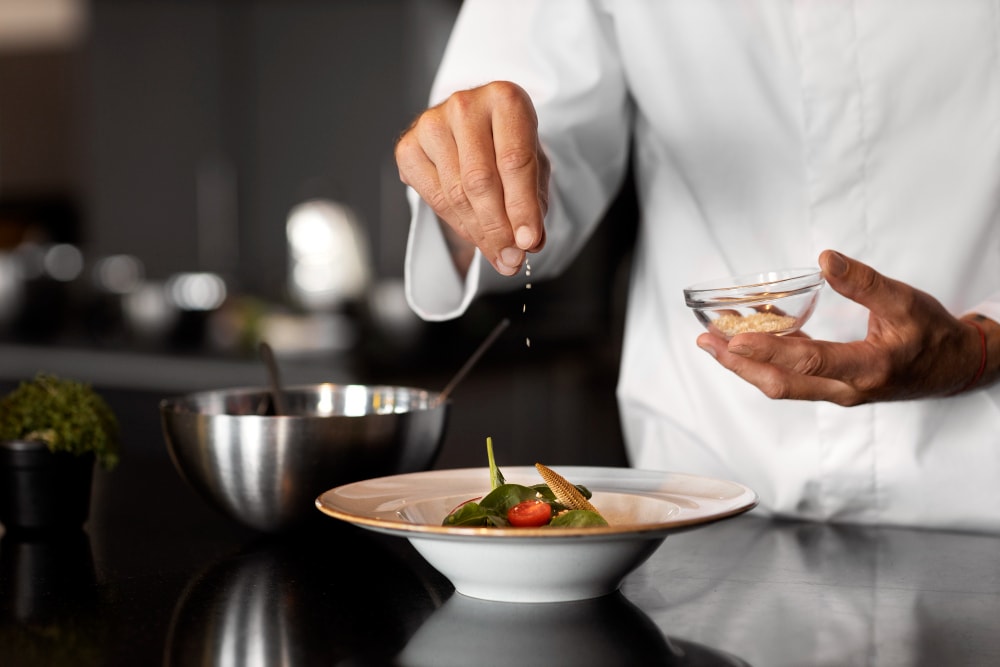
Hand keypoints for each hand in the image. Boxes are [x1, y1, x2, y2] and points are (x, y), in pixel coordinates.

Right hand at [394, 80, 548, 276]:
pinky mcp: (408, 146)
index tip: (528, 243)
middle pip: (480, 181)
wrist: (474, 126)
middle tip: (511, 258)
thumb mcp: (533, 167)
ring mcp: (430, 123)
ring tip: (498, 252)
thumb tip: (528, 244)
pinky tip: (473, 231)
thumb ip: (534, 202)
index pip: (514, 161)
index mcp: (504, 98)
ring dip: (479, 232)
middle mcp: (464, 104)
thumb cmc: (507, 144)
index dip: (522, 207)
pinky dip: (456, 223)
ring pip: (455, 193)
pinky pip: (433, 197)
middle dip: (498, 228)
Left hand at [696, 250, 989, 404]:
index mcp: (867, 368)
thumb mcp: (905, 301)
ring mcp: (837, 392)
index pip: (809, 362)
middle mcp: (846, 388)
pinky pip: (791, 377)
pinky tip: (747, 336)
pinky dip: (765, 360)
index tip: (735, 338)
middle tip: (706, 342)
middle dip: (739, 364)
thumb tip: (826, 258)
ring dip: (745, 365)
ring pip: (781, 385)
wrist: (954, 367)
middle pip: (781, 383)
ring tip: (713, 341)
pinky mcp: (832, 388)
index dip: (769, 350)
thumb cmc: (932, 335)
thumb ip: (864, 282)